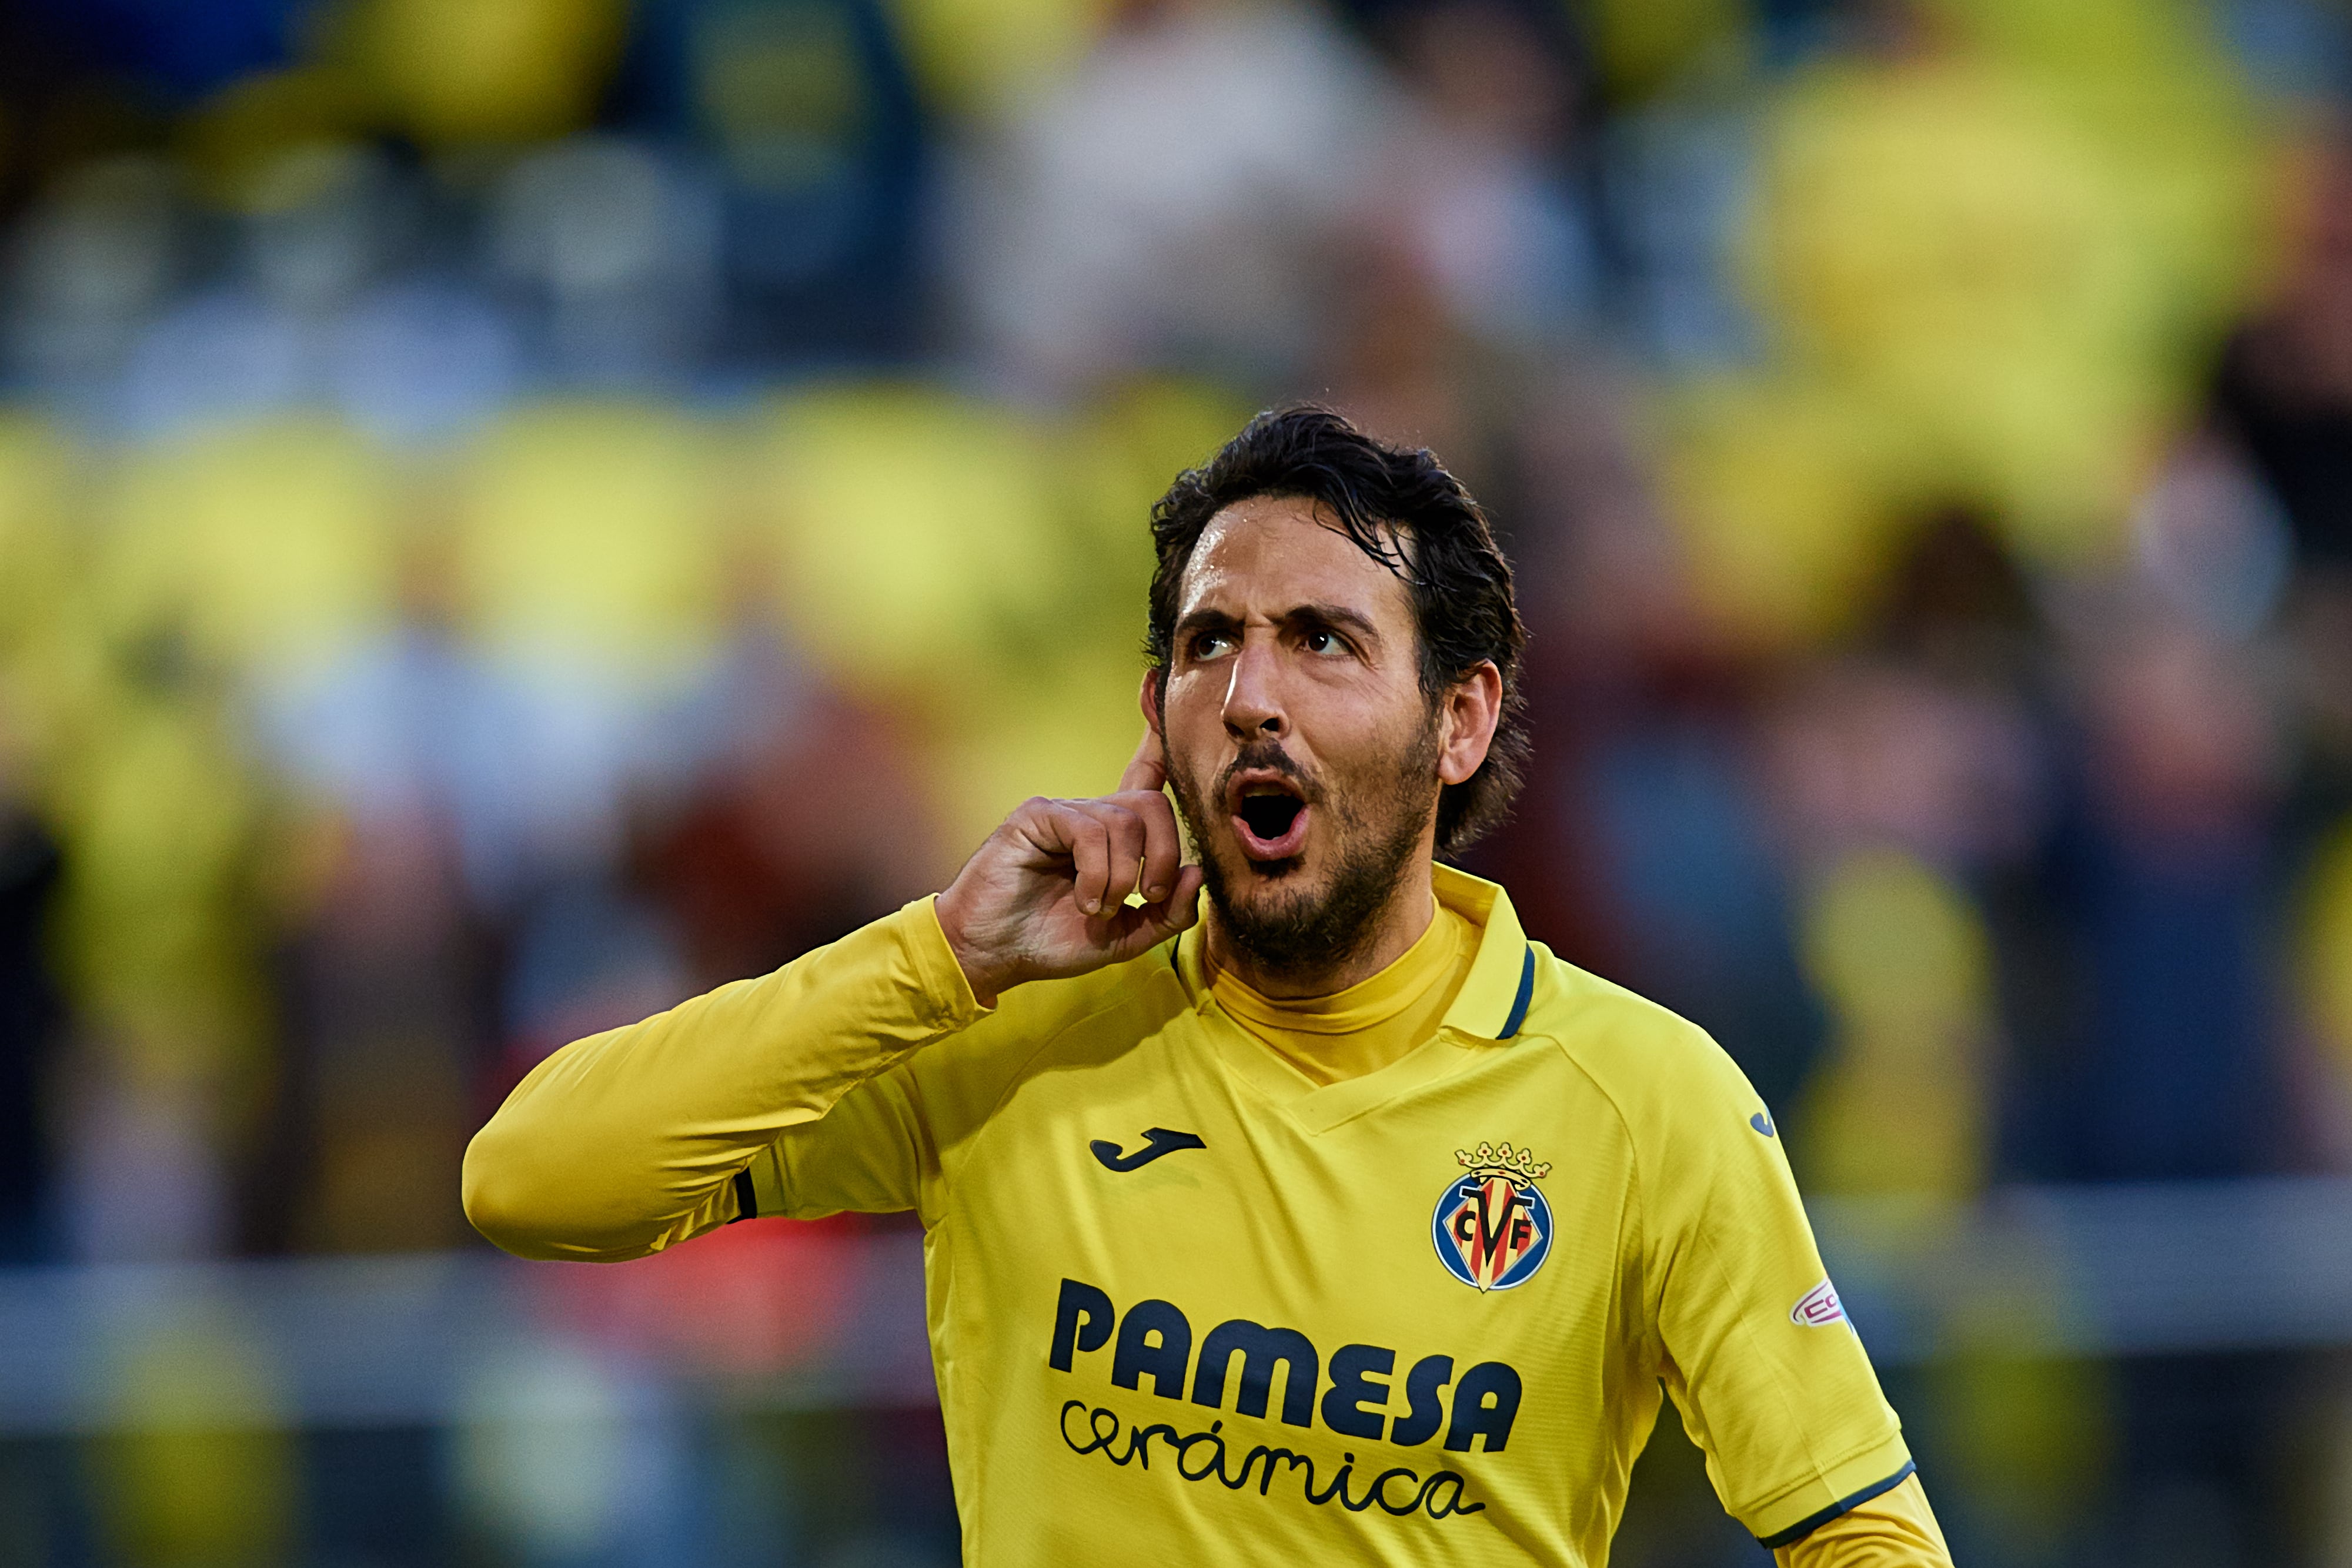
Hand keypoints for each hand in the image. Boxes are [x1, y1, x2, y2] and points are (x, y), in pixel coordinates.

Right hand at [934, 731, 1205, 1005]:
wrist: (994, 954)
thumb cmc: (1052, 942)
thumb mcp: (1124, 937)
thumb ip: (1167, 914)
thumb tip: (1196, 873)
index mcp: (1114, 839)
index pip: (1145, 780)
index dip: (1161, 748)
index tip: (1162, 698)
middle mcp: (1092, 816)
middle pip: (1153, 805)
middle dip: (1164, 854)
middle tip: (1147, 895)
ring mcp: (1064, 812)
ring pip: (1124, 821)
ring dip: (1121, 877)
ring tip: (1098, 907)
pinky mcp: (1036, 816)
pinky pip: (1089, 830)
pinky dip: (1097, 873)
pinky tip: (1084, 899)